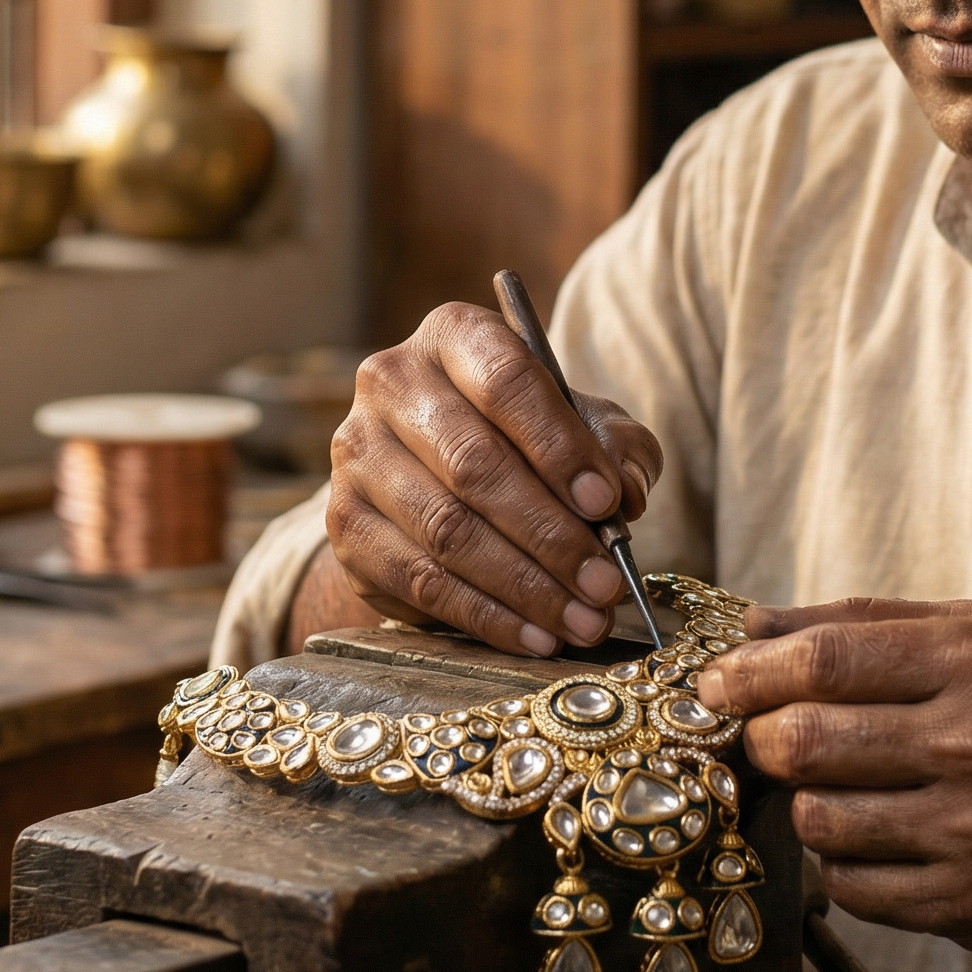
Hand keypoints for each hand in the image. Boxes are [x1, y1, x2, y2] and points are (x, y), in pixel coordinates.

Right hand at [325, 304, 662, 655]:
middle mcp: (391, 382)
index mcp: (454, 336)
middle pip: (474, 465)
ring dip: (526, 585)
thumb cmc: (527, 439)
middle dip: (551, 534)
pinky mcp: (345, 524)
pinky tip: (536, 636)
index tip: (607, 504)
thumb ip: (617, 446)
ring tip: (583, 618)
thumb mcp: (584, 425)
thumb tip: (627, 492)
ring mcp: (358, 455)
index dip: (559, 446)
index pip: (506, 381)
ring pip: (447, 530)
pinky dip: (486, 615)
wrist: (437, 478)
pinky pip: (420, 579)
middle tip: (606, 582)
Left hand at [695, 595, 971, 971]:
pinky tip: (880, 835)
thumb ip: (870, 623)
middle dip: (763, 740)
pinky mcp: (970, 906)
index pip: (825, 660)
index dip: (748, 671)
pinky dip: (845, 862)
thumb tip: (755, 624)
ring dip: (805, 802)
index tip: (712, 682)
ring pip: (819, 821)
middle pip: (805, 744)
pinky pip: (853, 889)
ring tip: (837, 785)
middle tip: (764, 737)